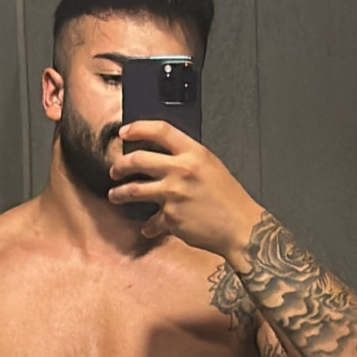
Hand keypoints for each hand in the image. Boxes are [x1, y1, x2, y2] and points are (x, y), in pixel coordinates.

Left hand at [107, 119, 262, 258]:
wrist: (240, 227)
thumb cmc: (230, 199)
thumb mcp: (212, 167)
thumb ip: (189, 160)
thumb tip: (166, 159)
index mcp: (194, 153)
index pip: (160, 130)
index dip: (138, 128)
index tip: (124, 133)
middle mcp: (181, 170)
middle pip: (138, 160)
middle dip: (121, 165)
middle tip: (115, 170)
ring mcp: (173, 194)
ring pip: (134, 190)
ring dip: (120, 193)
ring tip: (115, 195)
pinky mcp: (170, 218)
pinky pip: (152, 221)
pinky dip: (149, 226)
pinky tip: (149, 228)